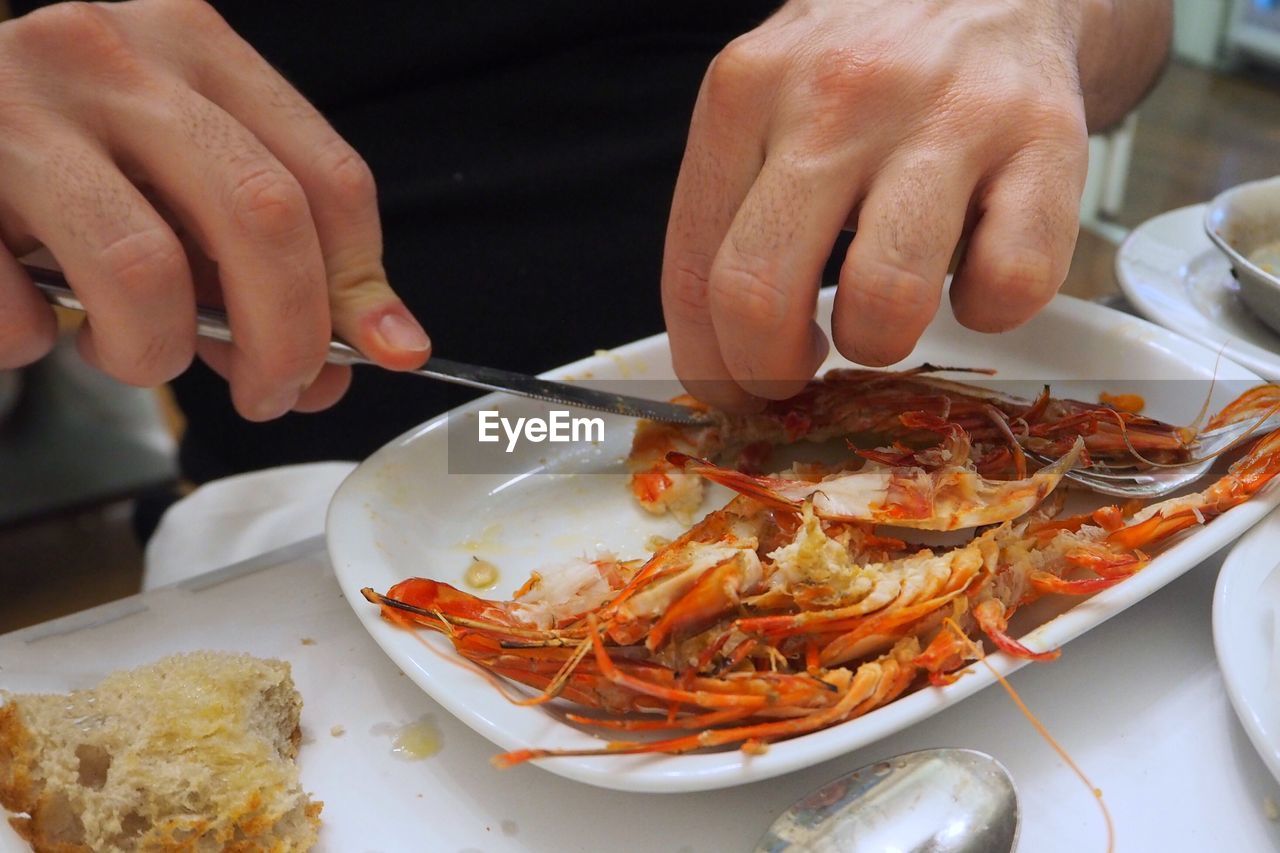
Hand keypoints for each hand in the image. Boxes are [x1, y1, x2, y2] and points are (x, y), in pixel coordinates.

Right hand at [0, 0, 430, 419]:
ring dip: (153, 353)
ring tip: (132, 354)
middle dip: (286, 337)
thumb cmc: (61, 170)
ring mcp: (16, 103)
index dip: (360, 285)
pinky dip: (35, 345)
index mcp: (193, 47)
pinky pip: (20, 309)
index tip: (375, 353)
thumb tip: (350, 362)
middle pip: (262, 216)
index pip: (328, 176)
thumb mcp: (175, 190)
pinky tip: (30, 324)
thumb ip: (260, 261)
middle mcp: (111, 56)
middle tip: (271, 395)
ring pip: (144, 270)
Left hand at [662, 0, 1093, 409]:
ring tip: (886, 317)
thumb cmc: (866, 63)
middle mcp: (838, 96)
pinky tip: (975, 274)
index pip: (694, 270)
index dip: (708, 363)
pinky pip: (1010, 283)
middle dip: (771, 373)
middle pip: (760, 293)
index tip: (732, 389)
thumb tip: (719, 349)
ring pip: (886, 301)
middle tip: (797, 374)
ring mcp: (945, 115)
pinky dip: (989, 310)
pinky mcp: (1045, 137)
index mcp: (746, 91)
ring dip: (879, 344)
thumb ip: (734, 201)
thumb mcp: (768, 97)